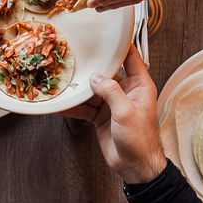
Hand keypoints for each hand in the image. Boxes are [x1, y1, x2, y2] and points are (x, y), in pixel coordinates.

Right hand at [60, 46, 165, 183]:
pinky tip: (62, 104)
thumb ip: (111, 92)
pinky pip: (85, 107)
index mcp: (139, 85)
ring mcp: (112, 104)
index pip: (130, 57)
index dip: (119, 45)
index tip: (106, 34)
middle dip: (91, 67)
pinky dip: (74, 106)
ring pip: (92, 90)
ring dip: (79, 89)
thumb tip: (96, 77)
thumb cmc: (140, 140)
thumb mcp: (126, 112)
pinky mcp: (101, 117)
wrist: (135, 168)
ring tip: (62, 81)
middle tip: (75, 57)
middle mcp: (126, 92)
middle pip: (106, 73)